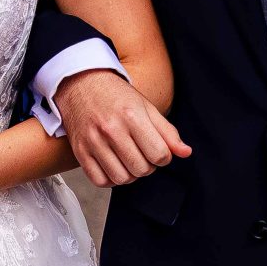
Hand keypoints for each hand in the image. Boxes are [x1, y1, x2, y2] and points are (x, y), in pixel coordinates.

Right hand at [53, 69, 191, 186]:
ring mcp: (93, 142)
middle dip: (148, 166)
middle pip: (141, 169)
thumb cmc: (116, 96)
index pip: (159, 154)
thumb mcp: (146, 107)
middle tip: (143, 154)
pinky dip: (110, 179)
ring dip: (130, 174)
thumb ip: (167, 132)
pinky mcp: (80, 151)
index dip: (163, 156)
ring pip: (122, 178)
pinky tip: (114, 165)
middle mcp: (111, 130)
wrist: (81, 84)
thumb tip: (186, 153)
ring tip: (129, 160)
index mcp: (132, 116)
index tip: (157, 149)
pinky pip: (100, 181)